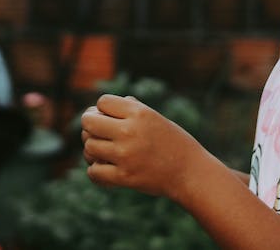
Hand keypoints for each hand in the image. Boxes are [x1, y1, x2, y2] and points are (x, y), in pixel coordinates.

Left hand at [81, 94, 207, 200]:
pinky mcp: (124, 177)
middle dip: (90, 125)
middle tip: (98, 133)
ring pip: (89, 146)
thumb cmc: (172, 141)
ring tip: (103, 152)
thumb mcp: (154, 117)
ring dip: (92, 149)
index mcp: (140, 112)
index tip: (110, 118)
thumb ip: (130, 109)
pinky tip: (105, 168)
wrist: (190, 172)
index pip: (102, 102)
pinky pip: (93, 171)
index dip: (102, 109)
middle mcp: (130, 131)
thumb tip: (99, 107)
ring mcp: (125, 155)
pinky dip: (96, 170)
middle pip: (89, 121)